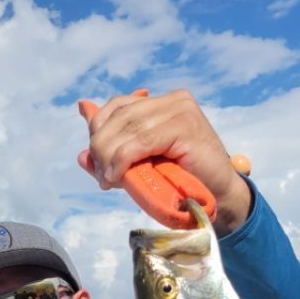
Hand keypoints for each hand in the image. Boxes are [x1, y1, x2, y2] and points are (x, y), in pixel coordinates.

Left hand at [78, 88, 251, 235]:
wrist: (218, 198)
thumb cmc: (182, 184)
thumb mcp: (141, 168)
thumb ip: (114, 158)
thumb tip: (81, 156)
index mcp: (162, 103)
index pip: (118, 106)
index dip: (99, 130)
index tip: (95, 162)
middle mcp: (172, 100)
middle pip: (120, 115)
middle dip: (101, 146)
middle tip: (100, 176)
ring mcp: (180, 110)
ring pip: (127, 127)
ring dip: (109, 156)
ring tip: (107, 180)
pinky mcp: (185, 126)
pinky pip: (141, 141)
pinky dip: (123, 159)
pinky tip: (116, 175)